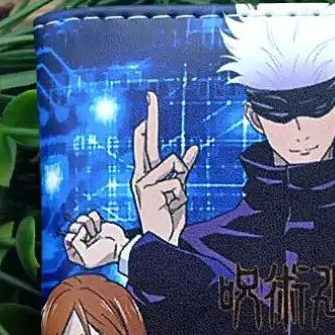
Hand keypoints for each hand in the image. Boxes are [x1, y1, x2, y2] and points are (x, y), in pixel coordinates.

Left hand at [64, 210, 128, 267]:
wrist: (120, 247)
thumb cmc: (104, 254)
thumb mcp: (85, 257)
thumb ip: (75, 245)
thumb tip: (78, 232)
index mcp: (77, 252)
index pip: (68, 239)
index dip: (74, 237)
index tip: (83, 241)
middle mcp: (82, 242)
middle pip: (72, 227)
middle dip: (81, 229)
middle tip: (90, 235)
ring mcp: (89, 233)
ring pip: (80, 219)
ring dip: (88, 223)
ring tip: (96, 231)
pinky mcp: (97, 225)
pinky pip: (90, 215)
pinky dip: (95, 219)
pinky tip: (100, 227)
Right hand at [131, 91, 198, 246]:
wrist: (160, 238)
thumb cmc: (168, 215)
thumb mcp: (178, 189)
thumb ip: (183, 169)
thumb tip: (194, 147)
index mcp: (146, 173)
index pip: (146, 142)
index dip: (149, 122)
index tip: (150, 101)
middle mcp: (140, 175)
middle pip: (148, 141)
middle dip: (152, 117)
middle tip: (151, 95)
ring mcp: (142, 182)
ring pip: (173, 163)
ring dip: (181, 183)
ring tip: (173, 201)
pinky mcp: (147, 190)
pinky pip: (176, 182)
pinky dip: (180, 195)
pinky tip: (171, 207)